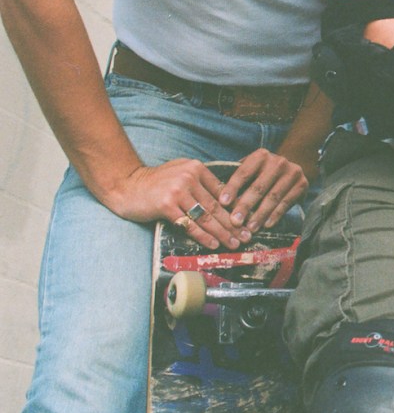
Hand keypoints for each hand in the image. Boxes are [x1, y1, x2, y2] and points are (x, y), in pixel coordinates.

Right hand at [103, 158, 249, 249]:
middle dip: (234, 224)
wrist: (126, 186)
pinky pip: (189, 224)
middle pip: (216, 206)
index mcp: (196, 168)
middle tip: (247, 236)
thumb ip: (201, 182)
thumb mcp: (181, 173)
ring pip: (206, 217)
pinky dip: (203, 236)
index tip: (248, 221)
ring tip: (234, 243)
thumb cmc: (155, 183)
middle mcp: (189, 177)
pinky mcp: (166, 205)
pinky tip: (213, 243)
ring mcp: (177, 191)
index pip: (222, 191)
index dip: (236, 208)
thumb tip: (227, 200)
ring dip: (222, 233)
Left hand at [216, 149, 310, 233]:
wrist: (294, 164)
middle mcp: (278, 162)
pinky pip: (286, 203)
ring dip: (260, 215)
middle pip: (258, 187)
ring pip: (273, 197)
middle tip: (234, 222)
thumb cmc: (263, 172)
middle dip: (245, 206)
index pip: (243, 173)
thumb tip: (215, 197)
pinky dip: (275, 215)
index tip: (222, 203)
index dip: (232, 188)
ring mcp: (292, 173)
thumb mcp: (251, 168)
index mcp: (260, 156)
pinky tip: (266, 225)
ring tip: (249, 228)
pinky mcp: (302, 185)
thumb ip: (237, 179)